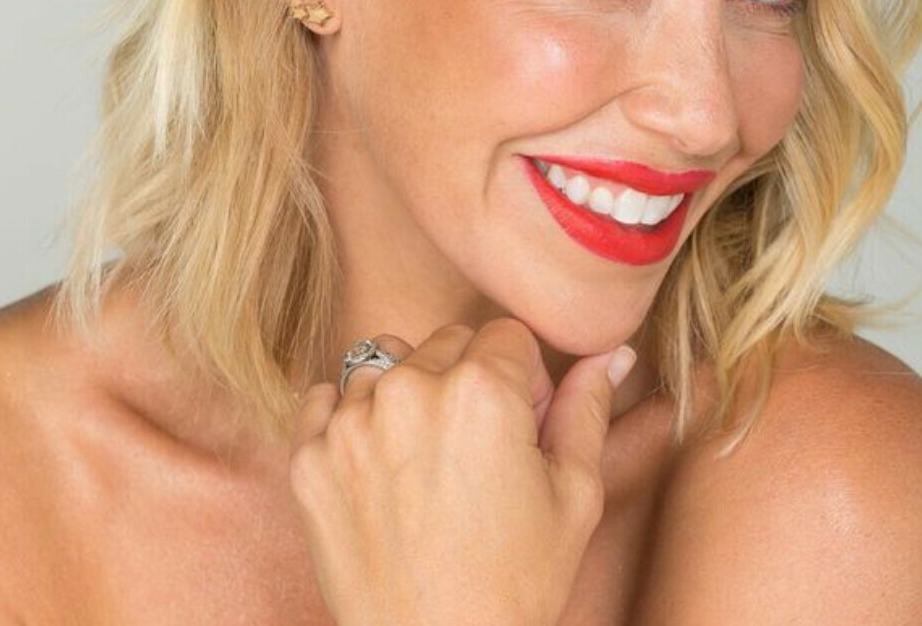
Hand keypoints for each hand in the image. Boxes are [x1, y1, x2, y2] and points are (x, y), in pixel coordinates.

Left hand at [289, 319, 635, 625]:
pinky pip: (324, 398)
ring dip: (407, 392)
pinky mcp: (309, 457)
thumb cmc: (515, 586)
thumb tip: (612, 350)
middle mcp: (410, 390)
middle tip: (477, 448)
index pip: (507, 334)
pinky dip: (348, 417)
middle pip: (448, 342)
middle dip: (468, 378)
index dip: (522, 377)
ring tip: (425, 457)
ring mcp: (351, 422)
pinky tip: (377, 463)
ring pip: (386, 362)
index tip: (521, 422)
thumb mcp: (575, 497)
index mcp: (483, 391)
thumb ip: (588, 408)